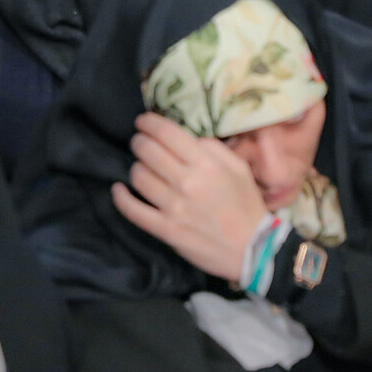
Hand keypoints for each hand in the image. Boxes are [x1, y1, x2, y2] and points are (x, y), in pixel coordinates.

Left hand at [110, 112, 267, 281]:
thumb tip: (186, 138)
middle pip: (147, 150)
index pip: (166, 133)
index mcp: (206, 164)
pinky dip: (120, 197)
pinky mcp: (166, 230)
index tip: (143, 122)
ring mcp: (174, 207)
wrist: (253, 249)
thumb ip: (212, 147)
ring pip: (138, 176)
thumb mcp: (238, 167)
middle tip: (140, 142)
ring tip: (141, 167)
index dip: (148, 122)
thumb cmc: (246, 204)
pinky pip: (133, 210)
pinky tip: (117, 189)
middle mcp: (187, 182)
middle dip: (139, 141)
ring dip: (136, 167)